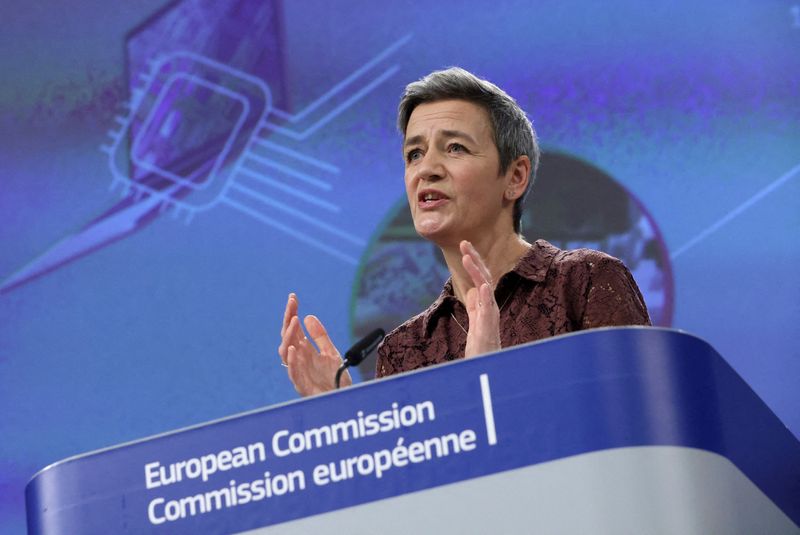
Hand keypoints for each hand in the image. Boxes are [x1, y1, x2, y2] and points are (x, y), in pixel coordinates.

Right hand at [278, 293, 350, 395]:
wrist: (345, 401)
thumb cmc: (335, 380)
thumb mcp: (331, 352)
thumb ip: (320, 336)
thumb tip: (308, 316)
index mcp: (303, 351)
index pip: (293, 329)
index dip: (291, 313)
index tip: (293, 297)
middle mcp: (299, 360)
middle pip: (287, 337)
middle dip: (288, 320)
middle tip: (292, 304)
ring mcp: (300, 373)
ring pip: (286, 354)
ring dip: (289, 337)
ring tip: (294, 321)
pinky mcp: (305, 387)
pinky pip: (295, 375)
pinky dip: (293, 362)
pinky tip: (294, 349)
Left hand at [460, 241, 501, 357]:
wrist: (486, 369)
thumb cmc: (482, 348)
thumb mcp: (475, 323)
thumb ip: (475, 307)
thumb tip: (472, 291)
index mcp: (484, 305)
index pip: (479, 278)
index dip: (473, 261)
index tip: (464, 246)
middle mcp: (489, 308)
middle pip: (483, 278)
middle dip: (474, 259)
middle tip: (464, 243)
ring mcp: (490, 319)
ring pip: (486, 290)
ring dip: (477, 273)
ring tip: (467, 258)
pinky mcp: (488, 330)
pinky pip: (489, 312)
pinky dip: (486, 297)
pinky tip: (482, 286)